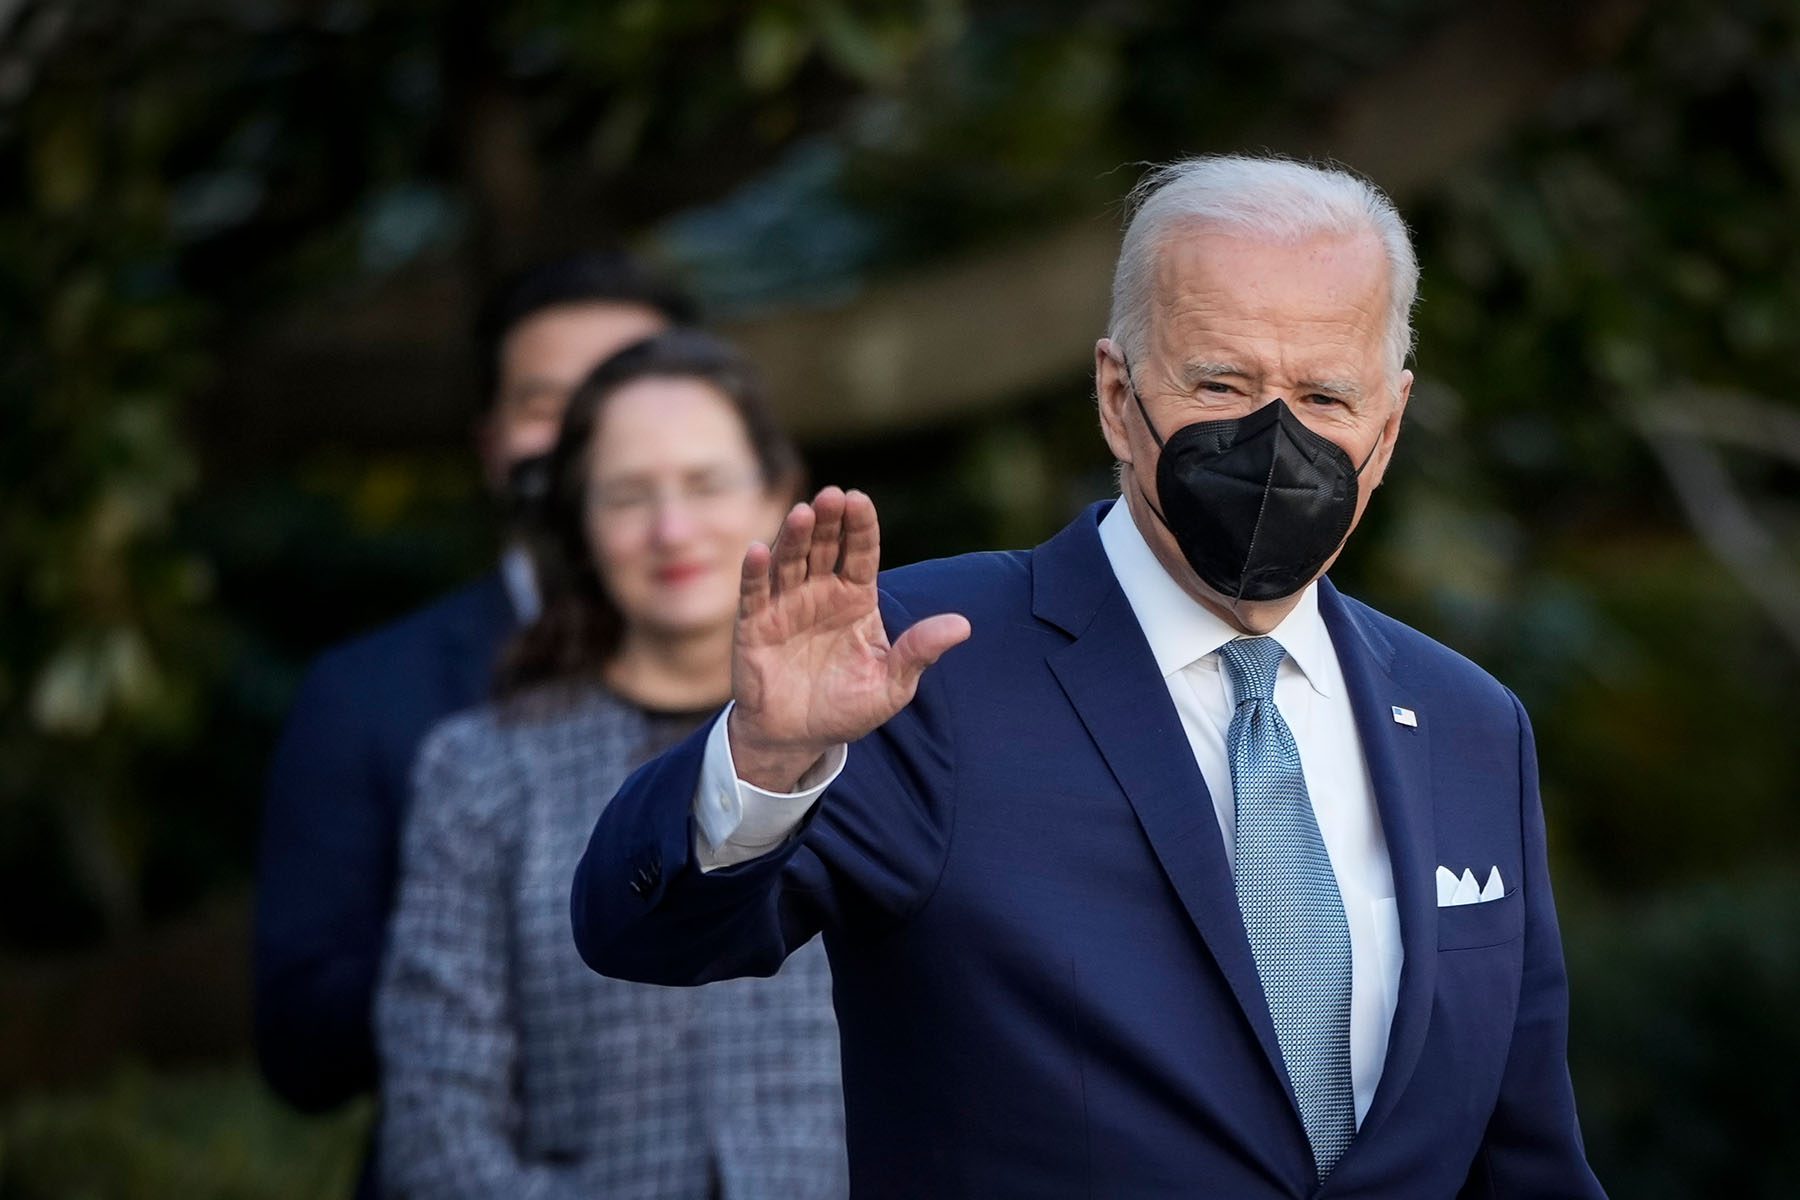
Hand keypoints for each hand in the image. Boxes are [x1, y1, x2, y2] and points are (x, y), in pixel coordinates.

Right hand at [729, 487, 970, 790]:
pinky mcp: (755, 625)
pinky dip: (755, 571)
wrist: (799, 739)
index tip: (860, 500)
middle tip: (833, 497)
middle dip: (828, 521)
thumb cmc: (847, 708)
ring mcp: (786, 605)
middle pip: (825, 547)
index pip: (862, 553)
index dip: (861, 526)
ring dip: (794, 537)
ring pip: (790, 561)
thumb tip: (963, 625)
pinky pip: (754, 593)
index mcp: (856, 598)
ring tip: (803, 514)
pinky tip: (758, 550)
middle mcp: (820, 592)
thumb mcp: (892, 685)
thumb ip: (919, 652)